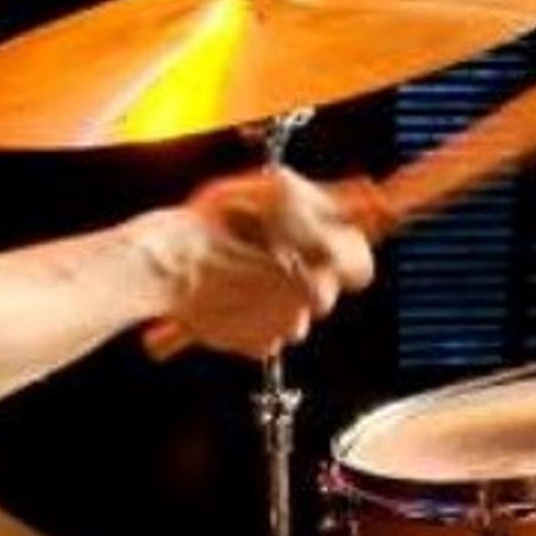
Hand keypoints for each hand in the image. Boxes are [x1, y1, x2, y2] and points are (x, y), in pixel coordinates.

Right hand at [154, 167, 374, 358]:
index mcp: (326, 257)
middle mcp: (313, 296)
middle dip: (304, 275)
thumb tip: (365, 194)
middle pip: (325, 291)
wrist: (171, 264)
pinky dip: (253, 317)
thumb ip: (329, 197)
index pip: (361, 266)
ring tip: (244, 272)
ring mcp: (285, 324)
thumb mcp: (278, 190)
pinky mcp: (257, 345)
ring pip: (294, 314)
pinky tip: (232, 293)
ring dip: (277, 297)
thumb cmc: (219, 223)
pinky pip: (266, 333)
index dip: (343, 254)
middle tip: (271, 253)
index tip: (326, 247)